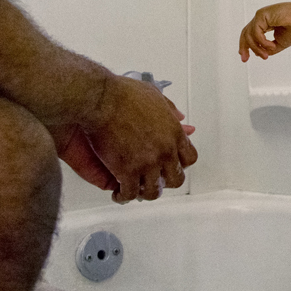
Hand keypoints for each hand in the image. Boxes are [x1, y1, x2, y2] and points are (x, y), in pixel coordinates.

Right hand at [60, 75, 197, 202]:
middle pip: (176, 179)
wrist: (101, 99)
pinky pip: (130, 194)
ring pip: (154, 191)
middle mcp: (165, 151)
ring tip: (136, 190)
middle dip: (165, 181)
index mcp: (174, 133)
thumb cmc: (123, 94)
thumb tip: (180, 117)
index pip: (189, 158)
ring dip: (145, 192)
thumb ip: (169, 109)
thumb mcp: (155, 96)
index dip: (179, 164)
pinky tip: (119, 194)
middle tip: (154, 180)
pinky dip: (124, 196)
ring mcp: (147, 163)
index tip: (171, 165)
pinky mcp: (127, 171)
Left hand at [239, 1, 290, 61]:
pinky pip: (256, 32)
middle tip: (245, 59)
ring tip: (266, 55)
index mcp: (265, 23)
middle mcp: (261, 19)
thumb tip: (259, 54)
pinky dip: (262, 42)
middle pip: (245, 34)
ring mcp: (261, 16)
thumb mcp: (280, 43)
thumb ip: (269, 48)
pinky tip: (271, 46)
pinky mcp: (262, 15)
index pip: (250, 34)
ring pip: (249, 34)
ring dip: (256, 48)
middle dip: (244, 47)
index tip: (246, 57)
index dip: (246, 46)